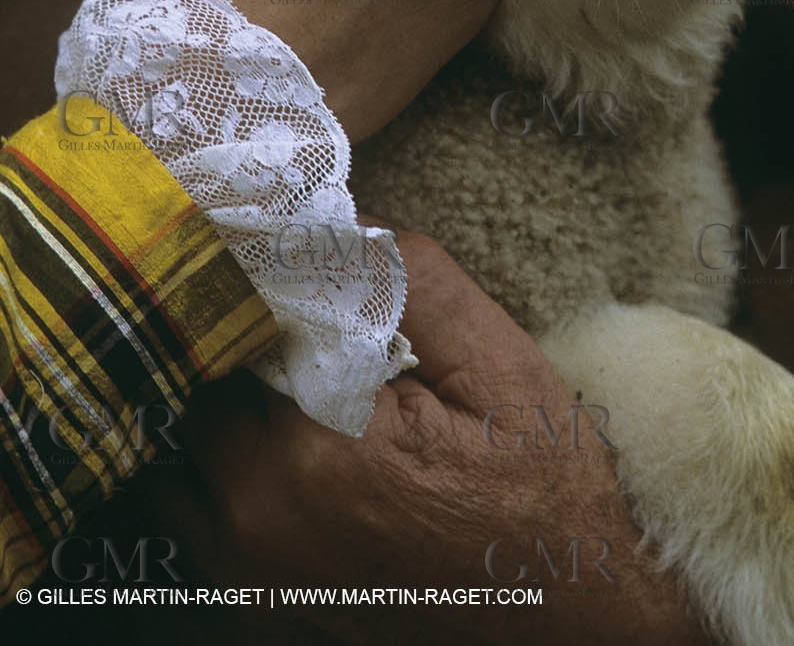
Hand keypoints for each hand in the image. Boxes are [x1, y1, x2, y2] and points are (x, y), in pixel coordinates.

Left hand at [149, 232, 706, 645]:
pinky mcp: (256, 596)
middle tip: (309, 316)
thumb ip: (410, 279)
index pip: (231, 324)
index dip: (259, 279)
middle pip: (201, 380)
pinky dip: (225, 458)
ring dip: (228, 397)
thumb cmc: (543, 492)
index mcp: (316, 454)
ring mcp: (248, 568)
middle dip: (243, 336)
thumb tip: (336, 223)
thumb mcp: (499, 363)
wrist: (570, 620)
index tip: (293, 255)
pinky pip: (196, 503)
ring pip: (188, 442)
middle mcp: (258, 519)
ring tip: (303, 375)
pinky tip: (298, 433)